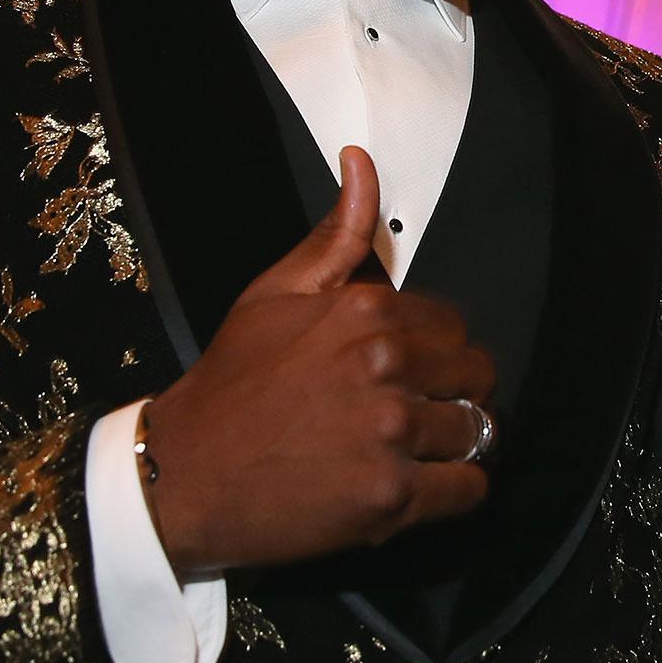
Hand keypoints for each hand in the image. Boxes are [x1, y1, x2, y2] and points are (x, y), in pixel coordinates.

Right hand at [144, 146, 494, 575]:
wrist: (183, 475)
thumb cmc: (231, 386)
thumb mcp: (275, 294)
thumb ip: (336, 235)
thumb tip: (361, 164)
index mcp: (368, 311)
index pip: (454, 325)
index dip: (437, 351)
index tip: (412, 370)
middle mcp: (386, 366)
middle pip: (477, 375)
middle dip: (456, 392)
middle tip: (421, 411)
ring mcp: (391, 433)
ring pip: (478, 429)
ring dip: (456, 442)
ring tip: (417, 450)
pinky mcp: (391, 498)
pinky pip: (468, 489)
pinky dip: (457, 489)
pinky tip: (424, 484)